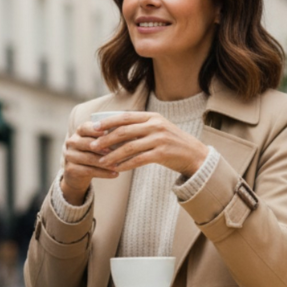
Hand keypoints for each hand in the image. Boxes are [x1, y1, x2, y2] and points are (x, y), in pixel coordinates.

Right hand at [60, 120, 120, 204]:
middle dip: (104, 147)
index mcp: (80, 131)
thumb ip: (110, 136)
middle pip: (88, 143)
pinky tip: (115, 174)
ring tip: (119, 165)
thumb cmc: (95, 153)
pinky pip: (89, 171)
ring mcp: (70, 156)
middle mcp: (72, 142)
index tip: (112, 133)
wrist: (78, 174)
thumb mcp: (100, 142)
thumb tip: (133, 133)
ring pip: (89, 158)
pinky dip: (103, 173)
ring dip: (105, 162)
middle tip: (120, 150)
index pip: (87, 127)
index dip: (98, 130)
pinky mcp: (70, 169)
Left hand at [89, 112, 209, 179]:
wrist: (194, 155)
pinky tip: (117, 169)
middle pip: (124, 131)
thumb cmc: (172, 143)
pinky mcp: (162, 153)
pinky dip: (126, 165)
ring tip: (101, 161)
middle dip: (106, 139)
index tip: (93, 128)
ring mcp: (159, 139)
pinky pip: (139, 159)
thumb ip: (139, 128)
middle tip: (92, 146)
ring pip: (129, 147)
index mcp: (152, 116)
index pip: (125, 117)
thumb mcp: (157, 129)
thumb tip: (114, 131)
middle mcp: (155, 125)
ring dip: (113, 155)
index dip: (108, 122)